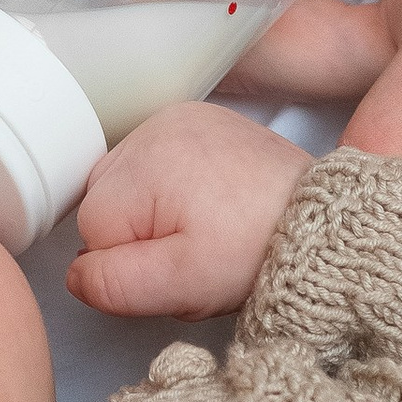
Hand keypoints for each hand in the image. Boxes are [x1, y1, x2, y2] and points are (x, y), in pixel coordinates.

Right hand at [66, 103, 310, 317]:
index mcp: (145, 162)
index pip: (93, 230)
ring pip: (127, 186)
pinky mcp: (199, 122)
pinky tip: (208, 207)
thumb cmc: (260, 250)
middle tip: (194, 254)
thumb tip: (76, 275)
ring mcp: (179, 118)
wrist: (325, 225)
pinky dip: (171, 191)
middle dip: (139, 238)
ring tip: (205, 230)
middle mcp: (157, 126)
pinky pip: (155, 164)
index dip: (128, 264)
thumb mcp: (184, 282)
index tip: (176, 268)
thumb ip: (117, 283)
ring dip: (153, 215)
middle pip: (106, 203)